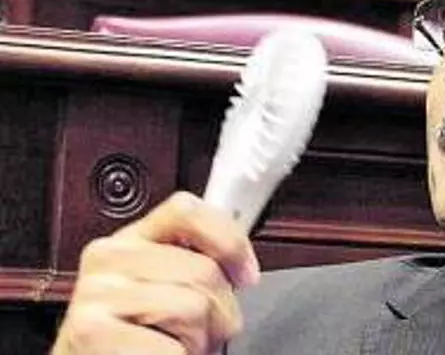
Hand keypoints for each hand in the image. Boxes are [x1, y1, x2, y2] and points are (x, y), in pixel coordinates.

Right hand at [51, 191, 260, 354]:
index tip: (246, 276)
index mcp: (130, 240)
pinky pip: (172, 348)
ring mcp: (96, 292)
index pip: (186, 211)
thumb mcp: (168, 292)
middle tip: (198, 333)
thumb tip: (243, 266)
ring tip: (174, 347)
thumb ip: (196, 265)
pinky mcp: (90, 331)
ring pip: (194, 308)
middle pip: (203, 270)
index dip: (229, 242)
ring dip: (199, 341)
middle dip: (220, 313)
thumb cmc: (141, 342)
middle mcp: (108, 257)